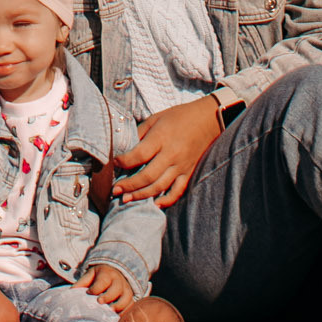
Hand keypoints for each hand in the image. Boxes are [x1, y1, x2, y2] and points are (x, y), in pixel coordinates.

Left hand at [81, 260, 135, 313]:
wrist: (115, 273)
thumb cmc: (99, 277)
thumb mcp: (90, 275)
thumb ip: (82, 283)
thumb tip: (70, 292)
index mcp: (107, 274)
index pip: (103, 280)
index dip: (96, 288)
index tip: (89, 293)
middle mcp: (118, 281)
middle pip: (116, 288)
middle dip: (108, 296)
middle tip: (100, 303)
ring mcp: (126, 290)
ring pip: (126, 298)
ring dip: (119, 306)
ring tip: (110, 312)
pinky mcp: (131, 299)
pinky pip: (131, 306)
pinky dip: (126, 312)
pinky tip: (118, 318)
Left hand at [110, 97, 224, 211]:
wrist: (208, 119)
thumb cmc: (179, 116)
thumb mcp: (156, 118)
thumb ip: (140, 132)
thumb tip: (126, 148)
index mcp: (161, 138)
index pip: (138, 155)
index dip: (123, 162)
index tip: (114, 163)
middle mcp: (171, 154)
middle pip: (147, 176)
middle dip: (129, 185)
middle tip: (115, 190)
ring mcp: (181, 166)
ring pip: (159, 187)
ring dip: (141, 195)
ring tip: (126, 199)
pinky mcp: (189, 173)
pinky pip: (177, 191)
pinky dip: (167, 200)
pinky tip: (155, 204)